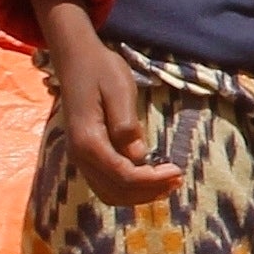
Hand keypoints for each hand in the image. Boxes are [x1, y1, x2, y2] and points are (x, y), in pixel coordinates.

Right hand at [39, 4, 181, 203]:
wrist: (76, 58)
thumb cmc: (100, 70)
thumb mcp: (119, 90)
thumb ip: (127, 125)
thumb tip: (139, 156)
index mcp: (88, 140)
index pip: (123, 175)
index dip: (152, 179)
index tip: (177, 171)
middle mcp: (80, 156)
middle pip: (116, 190)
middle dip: (148, 191)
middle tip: (177, 179)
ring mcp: (80, 157)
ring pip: (109, 193)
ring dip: (139, 194)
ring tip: (167, 183)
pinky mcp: (86, 155)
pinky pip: (105, 183)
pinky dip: (128, 188)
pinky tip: (148, 178)